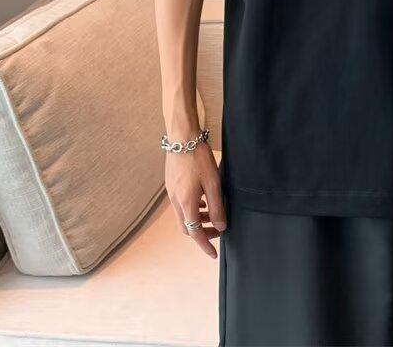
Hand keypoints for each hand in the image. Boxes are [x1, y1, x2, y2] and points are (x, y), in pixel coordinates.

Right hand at [165, 141, 226, 257]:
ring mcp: (172, 193)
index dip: (204, 245)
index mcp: (186, 203)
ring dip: (198, 220)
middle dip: (202, 233)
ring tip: (213, 213)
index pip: (195, 233)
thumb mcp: (213, 183)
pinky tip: (203, 200)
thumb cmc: (199, 159)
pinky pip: (181, 204)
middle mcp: (176, 201)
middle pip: (187, 227)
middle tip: (217, 230)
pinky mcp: (172, 185)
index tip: (213, 254)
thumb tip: (221, 226)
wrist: (182, 138)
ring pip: (184, 216)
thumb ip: (217, 206)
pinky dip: (193, 208)